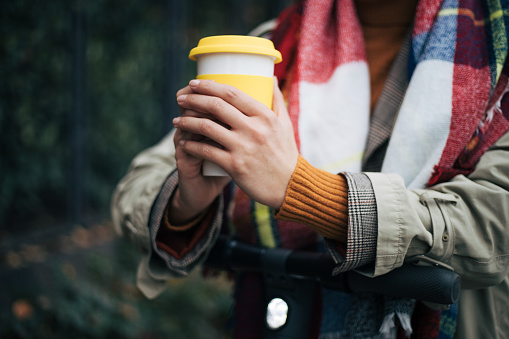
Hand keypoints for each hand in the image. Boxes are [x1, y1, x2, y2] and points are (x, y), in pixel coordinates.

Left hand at [173, 78, 298, 208]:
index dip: (209, 86)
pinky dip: (191, 146)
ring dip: (187, 122)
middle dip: (193, 99)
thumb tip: (270, 77)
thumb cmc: (286, 154)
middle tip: (181, 98)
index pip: (232, 93)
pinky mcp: (235, 165)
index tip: (195, 83)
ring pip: (207, 127)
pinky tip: (183, 143)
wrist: (290, 186)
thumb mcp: (285, 124)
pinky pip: (206, 151)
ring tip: (177, 121)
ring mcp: (243, 147)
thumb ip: (276, 100)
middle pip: (216, 106)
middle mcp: (254, 128)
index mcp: (265, 115)